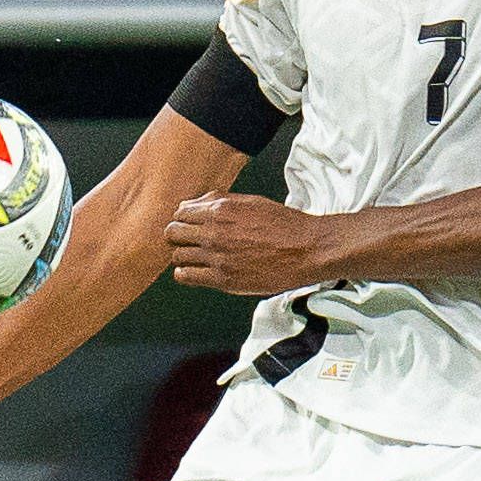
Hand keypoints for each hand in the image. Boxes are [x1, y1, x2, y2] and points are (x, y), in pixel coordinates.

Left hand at [165, 193, 333, 294]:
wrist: (308, 250)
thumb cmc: (285, 226)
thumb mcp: (252, 201)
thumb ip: (221, 201)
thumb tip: (196, 204)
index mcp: (221, 209)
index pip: (180, 213)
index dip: (184, 219)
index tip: (189, 225)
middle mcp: (215, 232)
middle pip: (172, 233)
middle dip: (179, 236)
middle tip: (189, 241)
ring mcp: (217, 256)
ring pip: (177, 255)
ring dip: (183, 255)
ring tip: (196, 258)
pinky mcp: (223, 279)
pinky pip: (186, 276)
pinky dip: (186, 273)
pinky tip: (197, 271)